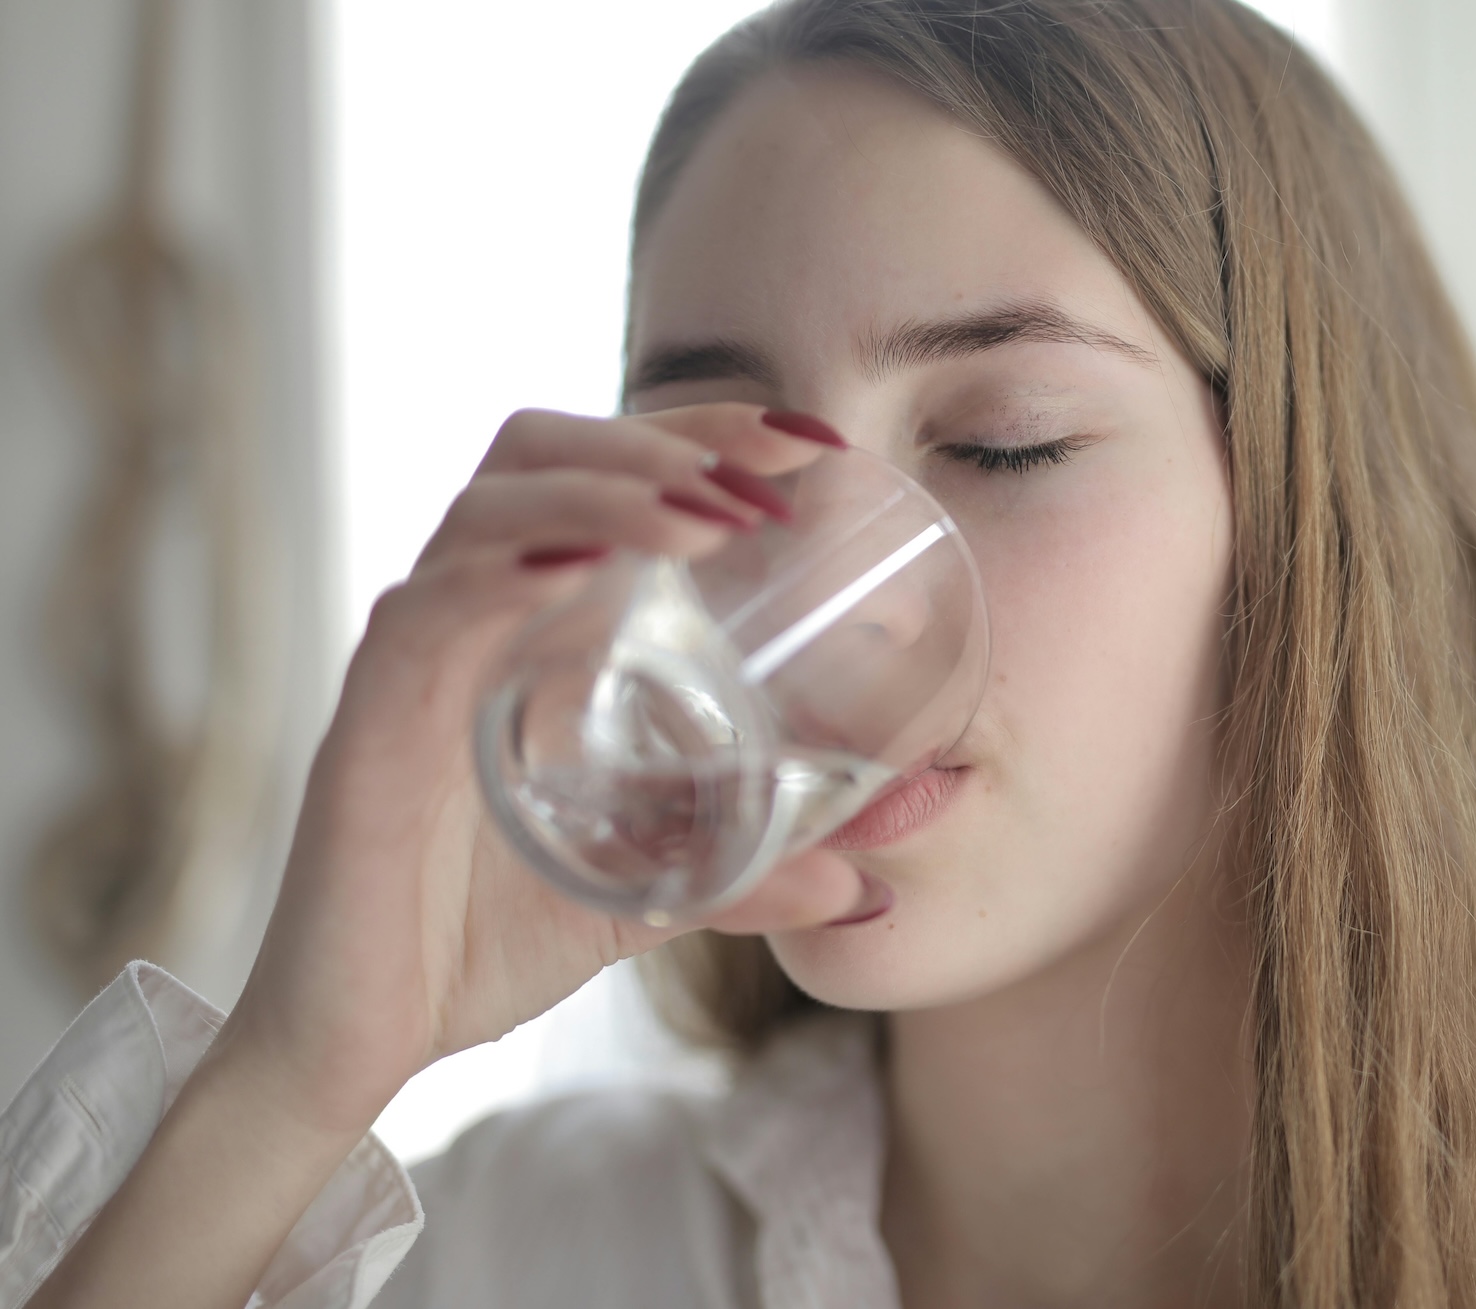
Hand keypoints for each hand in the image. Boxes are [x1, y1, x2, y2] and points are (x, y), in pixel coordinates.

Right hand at [216, 403, 863, 1135]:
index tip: (810, 443)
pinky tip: (581, 573)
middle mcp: (471, 616)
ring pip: (490, 508)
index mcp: (534, 629)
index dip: (700, 436)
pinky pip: (426, 612)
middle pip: (544, 453)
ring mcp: (417, 658)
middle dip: (662, 439)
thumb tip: (862, 889)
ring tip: (704, 519)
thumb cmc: (480, 942)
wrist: (364, 1039)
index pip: (606, 477)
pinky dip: (504, 574)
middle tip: (768, 469)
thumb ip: (746, 880)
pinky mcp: (369, 720)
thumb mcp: (648, 898)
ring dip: (605, 493)